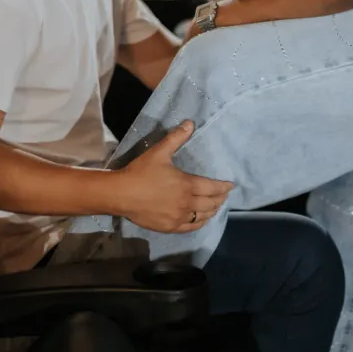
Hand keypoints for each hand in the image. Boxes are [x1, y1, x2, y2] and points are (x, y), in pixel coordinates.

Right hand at [112, 121, 232, 232]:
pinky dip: (200, 223)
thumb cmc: (141, 172)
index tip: (230, 186)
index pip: (212, 187)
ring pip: (202, 216)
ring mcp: (178, 217)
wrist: (122, 194)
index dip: (223, 187)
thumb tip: (191, 123)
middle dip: (220, 199)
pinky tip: (201, 220)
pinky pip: (190, 227)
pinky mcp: (170, 227)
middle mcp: (186, 203)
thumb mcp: (159, 152)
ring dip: (212, 211)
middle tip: (224, 196)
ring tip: (216, 207)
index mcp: (187, 184)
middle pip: (210, 203)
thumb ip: (176, 138)